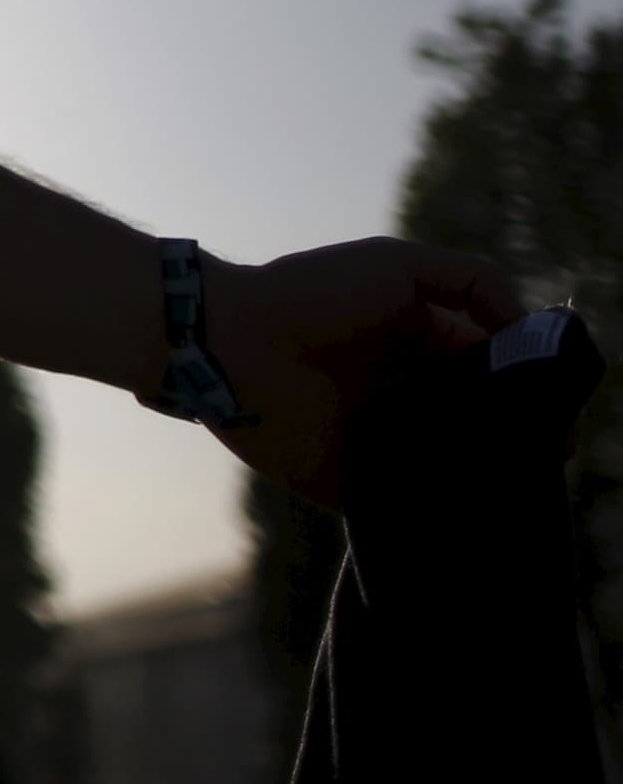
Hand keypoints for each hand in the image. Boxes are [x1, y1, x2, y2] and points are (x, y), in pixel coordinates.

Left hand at [194, 236, 527, 504]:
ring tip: (509, 492)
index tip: (558, 423)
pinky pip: (407, 510)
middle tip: (542, 463)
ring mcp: (384, 445)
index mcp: (425, 352)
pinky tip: (463, 519)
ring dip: (481, 483)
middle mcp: (410, 400)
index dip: (530, 400)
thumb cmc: (307, 294)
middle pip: (481, 433)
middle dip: (515, 448)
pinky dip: (436, 515)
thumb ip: (471, 284)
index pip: (496, 383)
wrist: (224, 341)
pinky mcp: (353, 484)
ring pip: (452, 475)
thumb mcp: (396, 265)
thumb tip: (530, 330)